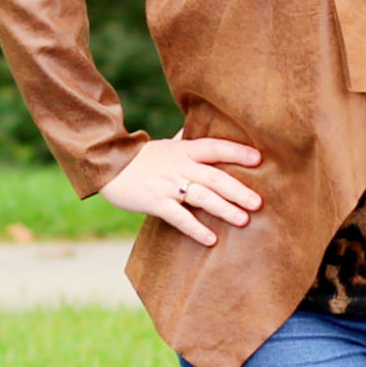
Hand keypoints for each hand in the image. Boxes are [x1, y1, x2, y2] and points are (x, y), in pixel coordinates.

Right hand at [100, 133, 262, 246]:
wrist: (106, 165)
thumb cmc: (140, 158)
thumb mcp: (165, 145)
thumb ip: (185, 141)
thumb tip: (199, 127)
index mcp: (184, 150)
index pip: (215, 147)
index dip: (236, 151)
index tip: (258, 159)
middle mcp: (180, 166)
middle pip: (214, 176)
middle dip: (238, 189)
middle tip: (259, 202)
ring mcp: (168, 185)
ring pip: (202, 196)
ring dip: (224, 209)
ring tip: (244, 220)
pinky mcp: (155, 202)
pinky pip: (179, 217)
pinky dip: (195, 228)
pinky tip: (210, 239)